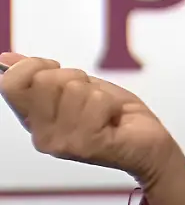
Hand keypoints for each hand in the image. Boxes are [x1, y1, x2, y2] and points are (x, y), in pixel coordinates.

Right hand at [0, 52, 181, 186]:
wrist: (149, 143)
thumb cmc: (115, 116)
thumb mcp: (77, 88)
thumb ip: (42, 75)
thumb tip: (5, 59)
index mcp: (35, 119)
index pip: (11, 83)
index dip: (36, 65)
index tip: (58, 71)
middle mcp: (41, 135)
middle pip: (45, 79)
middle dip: (76, 78)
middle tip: (92, 98)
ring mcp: (61, 143)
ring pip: (73, 88)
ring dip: (97, 93)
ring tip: (105, 112)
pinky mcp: (84, 145)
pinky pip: (95, 101)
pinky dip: (111, 104)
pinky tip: (113, 121)